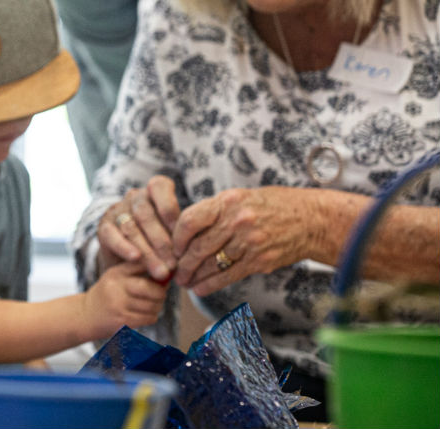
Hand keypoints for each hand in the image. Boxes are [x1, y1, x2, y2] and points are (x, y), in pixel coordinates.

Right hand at [82, 261, 168, 339]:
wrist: (86, 315)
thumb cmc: (108, 294)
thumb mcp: (116, 276)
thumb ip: (138, 271)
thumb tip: (169, 272)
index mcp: (116, 272)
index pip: (144, 265)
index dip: (159, 270)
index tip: (164, 275)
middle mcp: (116, 286)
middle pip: (153, 289)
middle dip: (160, 293)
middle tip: (158, 294)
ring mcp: (119, 305)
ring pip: (153, 305)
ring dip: (156, 307)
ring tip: (148, 305)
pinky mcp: (123, 321)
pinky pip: (149, 318)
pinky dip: (151, 317)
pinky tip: (142, 314)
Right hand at [97, 176, 180, 281]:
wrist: (131, 261)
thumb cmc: (162, 245)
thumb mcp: (175, 236)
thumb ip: (180, 235)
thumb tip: (192, 248)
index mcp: (155, 192)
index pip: (159, 187)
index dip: (169, 208)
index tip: (179, 232)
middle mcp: (135, 197)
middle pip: (145, 213)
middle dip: (161, 241)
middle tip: (173, 264)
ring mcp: (117, 210)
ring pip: (131, 227)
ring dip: (147, 251)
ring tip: (161, 272)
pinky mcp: (103, 226)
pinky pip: (111, 234)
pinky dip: (124, 247)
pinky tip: (135, 258)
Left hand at [172, 185, 318, 295]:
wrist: (312, 219)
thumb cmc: (272, 206)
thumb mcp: (241, 197)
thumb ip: (215, 211)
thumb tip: (185, 231)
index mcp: (228, 202)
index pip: (189, 221)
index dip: (176, 238)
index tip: (174, 247)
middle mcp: (237, 222)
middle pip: (198, 247)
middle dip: (183, 264)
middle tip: (175, 271)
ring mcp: (249, 242)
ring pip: (212, 264)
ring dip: (194, 277)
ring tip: (185, 282)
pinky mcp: (260, 261)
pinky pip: (228, 276)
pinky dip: (211, 285)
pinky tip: (200, 289)